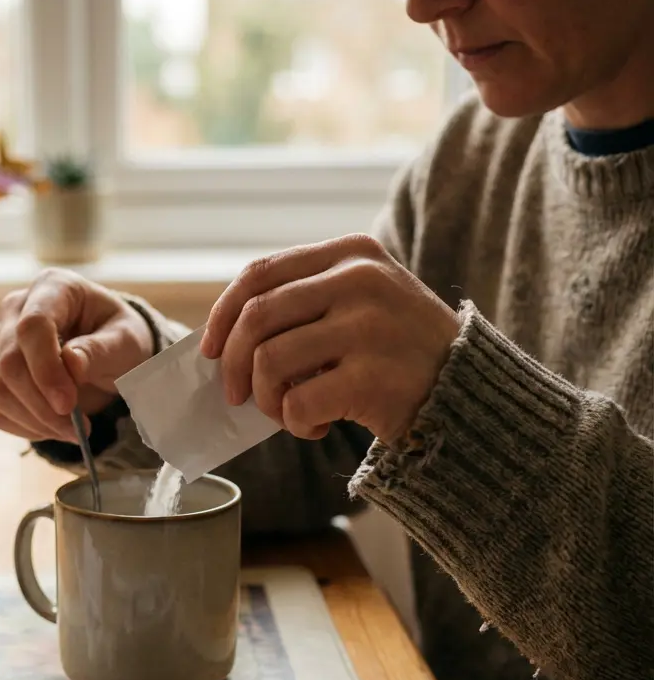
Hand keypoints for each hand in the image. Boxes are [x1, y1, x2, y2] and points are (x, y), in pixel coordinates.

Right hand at [0, 268, 153, 441]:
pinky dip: (25, 427)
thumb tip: (72, 364)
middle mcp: (16, 310)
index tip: (68, 403)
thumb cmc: (120, 339)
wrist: (111, 354)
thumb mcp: (126, 341)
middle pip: (9, 362)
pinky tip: (54, 428)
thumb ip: (100, 349)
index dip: (46, 368)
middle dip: (42, 403)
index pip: (32, 326)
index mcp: (52, 288)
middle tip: (79, 428)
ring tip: (73, 430)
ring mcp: (0, 343)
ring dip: (35, 420)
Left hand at [200, 235, 459, 446]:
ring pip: (269, 362)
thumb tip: (223, 338)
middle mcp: (360, 280)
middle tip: (236, 395)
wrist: (469, 395)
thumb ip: (306, 301)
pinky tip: (317, 426)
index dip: (222, 315)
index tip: (209, 349)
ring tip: (288, 412)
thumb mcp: (364, 302)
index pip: (259, 274)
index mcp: (351, 253)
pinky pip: (297, 403)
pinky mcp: (372, 377)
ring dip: (266, 399)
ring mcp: (368, 326)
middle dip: (230, 364)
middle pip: (255, 317)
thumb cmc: (400, 354)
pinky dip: (295, 423)